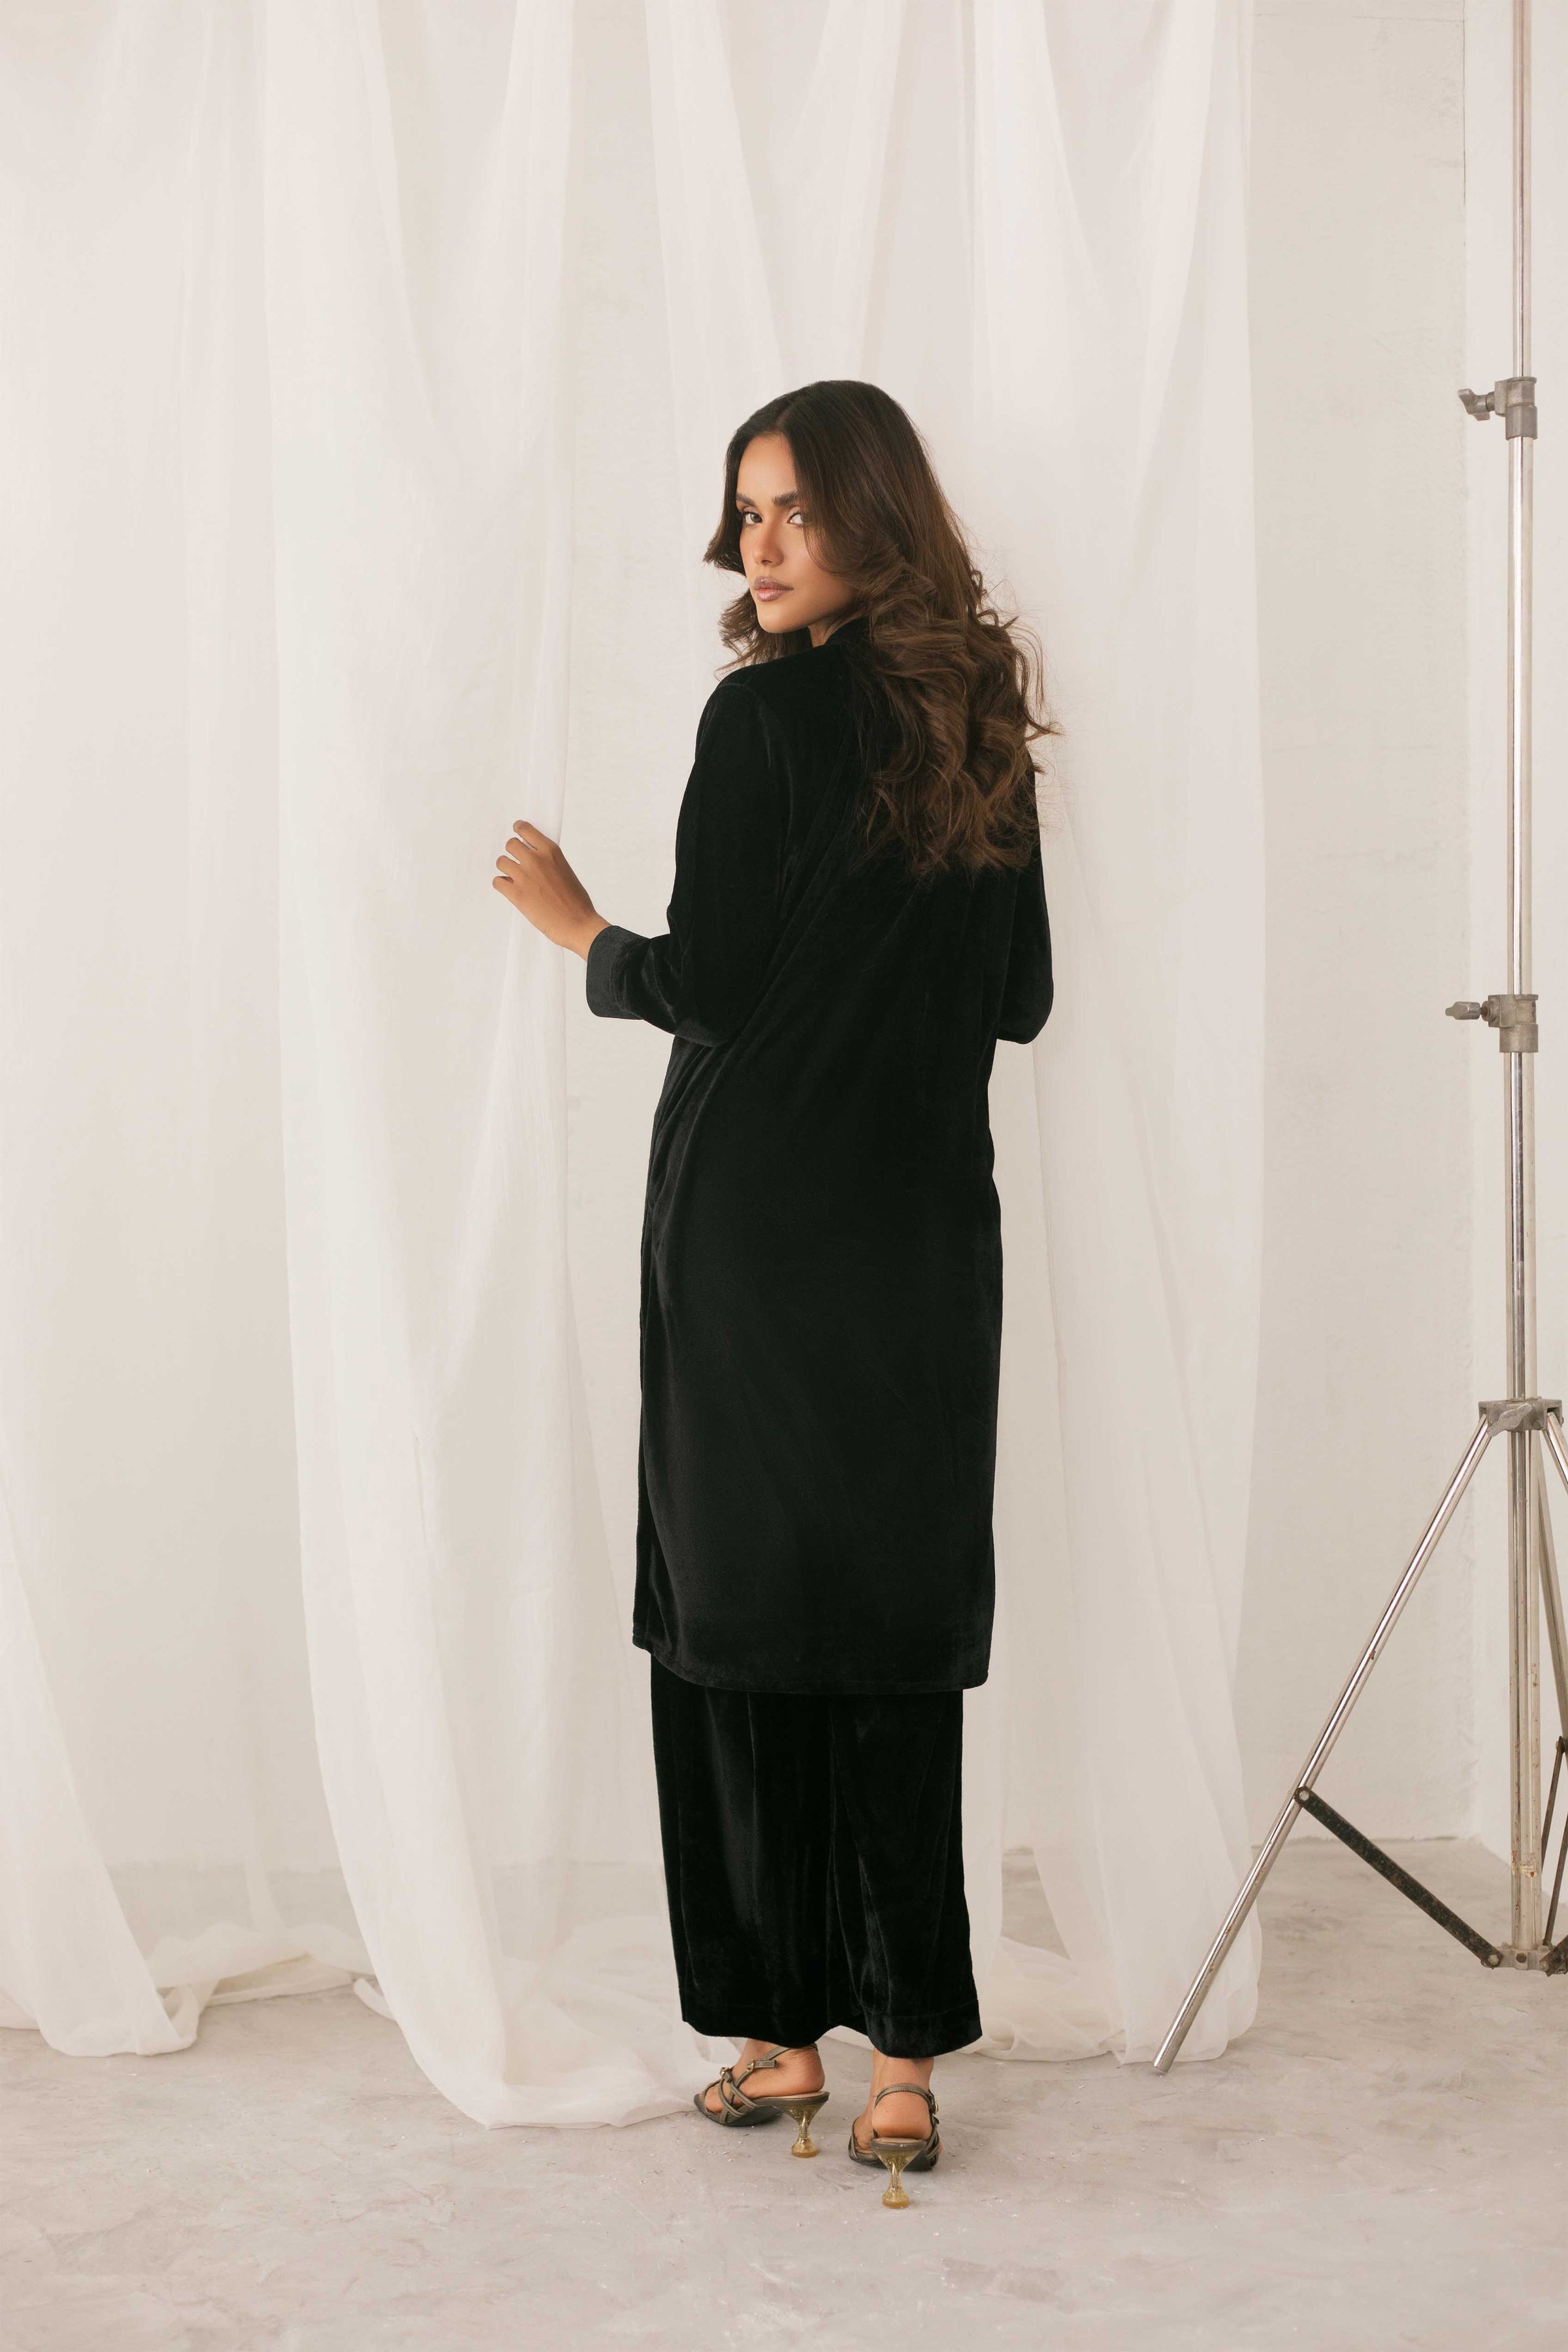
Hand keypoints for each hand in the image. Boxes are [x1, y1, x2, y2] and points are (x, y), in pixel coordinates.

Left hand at [492, 820, 607, 958]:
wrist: (577, 923)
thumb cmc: (576, 901)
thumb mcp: (565, 870)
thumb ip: (548, 861)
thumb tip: (533, 858)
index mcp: (551, 851)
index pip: (525, 830)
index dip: (519, 830)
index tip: (517, 831)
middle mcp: (535, 860)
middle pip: (510, 845)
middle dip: (513, 853)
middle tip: (517, 862)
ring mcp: (524, 877)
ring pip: (501, 862)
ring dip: (506, 869)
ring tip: (514, 878)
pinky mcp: (516, 894)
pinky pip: (497, 882)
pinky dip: (502, 885)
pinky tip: (511, 889)